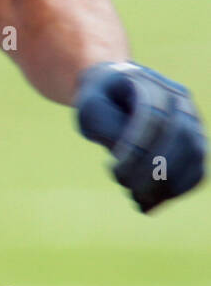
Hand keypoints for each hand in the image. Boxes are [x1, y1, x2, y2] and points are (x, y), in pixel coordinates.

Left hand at [75, 62, 205, 212]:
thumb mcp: (90, 108)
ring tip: (137, 200)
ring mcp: (193, 121)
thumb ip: (106, 126)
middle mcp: (179, 100)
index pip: (155, 119)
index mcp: (150, 83)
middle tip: (126, 188)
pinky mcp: (195, 142)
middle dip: (154, 171)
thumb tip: (127, 156)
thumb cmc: (100, 100)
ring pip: (193, 156)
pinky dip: (178, 190)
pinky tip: (151, 202)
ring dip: (168, 185)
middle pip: (180, 139)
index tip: (115, 172)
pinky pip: (197, 170)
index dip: (139, 150)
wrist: (115, 90)